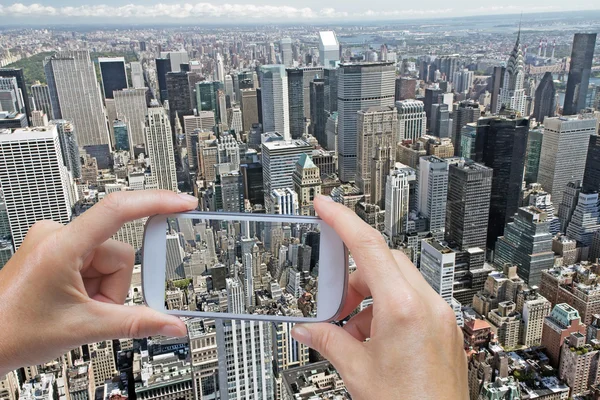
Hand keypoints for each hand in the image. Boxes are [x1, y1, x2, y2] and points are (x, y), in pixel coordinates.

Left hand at [0, 190, 197, 375]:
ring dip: (105, 289)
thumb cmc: (12, 331)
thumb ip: (135, 323)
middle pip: (118, 252)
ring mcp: (55, 243)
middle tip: (98, 309)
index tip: (182, 204)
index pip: (117, 210)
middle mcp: (57, 235)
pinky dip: (95, 286)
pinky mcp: (56, 252)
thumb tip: (171, 323)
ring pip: (108, 261)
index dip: (156, 202)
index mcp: (61, 246)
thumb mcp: (83, 328)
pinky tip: (77, 303)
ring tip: (81, 310)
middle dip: (115, 286)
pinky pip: (94, 263)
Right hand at [291, 196, 467, 398]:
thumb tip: (307, 328)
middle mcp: (427, 305)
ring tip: (350, 327)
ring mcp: (439, 315)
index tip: (325, 205)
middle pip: (383, 260)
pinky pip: (411, 300)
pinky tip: (371, 336)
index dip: (342, 220)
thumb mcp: (356, 371)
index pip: (367, 246)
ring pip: (397, 279)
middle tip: (333, 297)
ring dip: (368, 294)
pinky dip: (385, 308)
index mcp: (403, 309)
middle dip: (352, 273)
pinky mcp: (443, 327)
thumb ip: (327, 341)